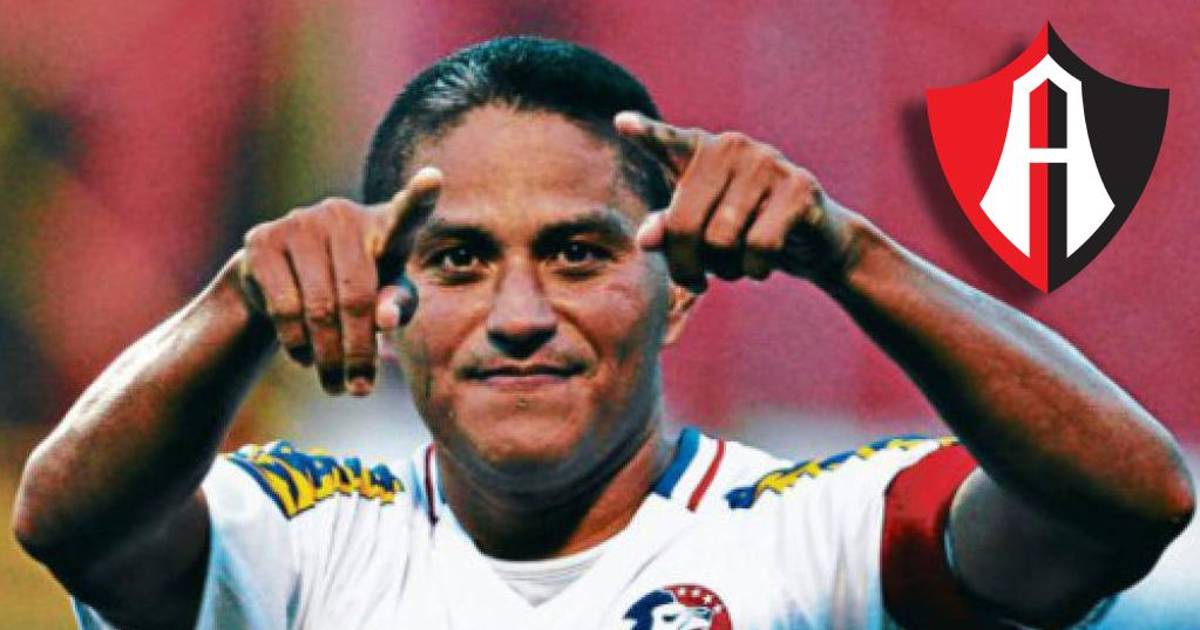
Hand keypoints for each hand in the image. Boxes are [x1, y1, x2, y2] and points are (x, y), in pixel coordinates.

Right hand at [236, 168, 442, 394]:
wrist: (275, 283)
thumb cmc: (350, 290)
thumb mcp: (384, 299)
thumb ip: (397, 305)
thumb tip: (385, 318)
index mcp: (383, 225)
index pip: (406, 213)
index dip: (419, 197)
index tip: (434, 179)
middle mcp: (341, 214)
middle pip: (357, 298)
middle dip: (358, 352)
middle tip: (358, 390)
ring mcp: (299, 222)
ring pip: (318, 309)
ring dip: (327, 358)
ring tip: (335, 385)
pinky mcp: (262, 240)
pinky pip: (284, 308)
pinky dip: (297, 344)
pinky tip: (304, 356)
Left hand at [614, 112, 863, 291]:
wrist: (817, 241)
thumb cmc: (745, 231)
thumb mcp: (701, 231)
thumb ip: (670, 230)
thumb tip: (645, 239)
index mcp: (702, 152)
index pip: (667, 142)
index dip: (646, 134)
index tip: (622, 124)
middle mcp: (732, 147)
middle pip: (683, 224)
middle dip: (684, 265)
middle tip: (694, 282)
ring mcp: (768, 163)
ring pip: (721, 240)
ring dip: (725, 271)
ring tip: (735, 267)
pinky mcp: (800, 188)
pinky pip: (760, 246)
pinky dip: (756, 270)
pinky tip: (761, 267)